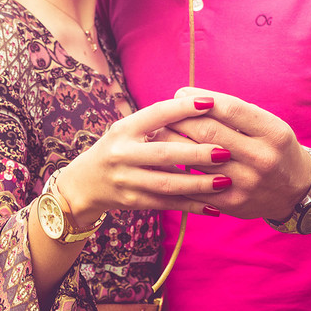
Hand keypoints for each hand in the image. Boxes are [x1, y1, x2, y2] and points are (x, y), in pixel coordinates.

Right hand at [56, 95, 233, 221]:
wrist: (85, 183)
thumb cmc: (119, 148)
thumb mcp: (129, 129)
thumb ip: (158, 121)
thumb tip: (203, 107)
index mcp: (124, 129)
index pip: (157, 114)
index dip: (183, 108)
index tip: (211, 102)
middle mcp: (122, 154)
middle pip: (164, 154)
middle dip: (197, 154)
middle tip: (226, 151)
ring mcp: (126, 180)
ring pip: (167, 184)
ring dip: (199, 184)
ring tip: (226, 181)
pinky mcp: (133, 201)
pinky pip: (167, 204)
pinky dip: (192, 206)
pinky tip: (214, 207)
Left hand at [160, 87, 310, 220]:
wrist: (296, 191)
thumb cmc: (273, 147)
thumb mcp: (267, 124)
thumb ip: (233, 112)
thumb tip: (186, 97)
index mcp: (273, 132)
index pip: (229, 108)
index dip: (200, 99)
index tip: (180, 93)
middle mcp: (262, 158)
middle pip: (208, 132)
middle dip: (180, 119)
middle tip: (164, 114)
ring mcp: (248, 182)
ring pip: (197, 158)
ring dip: (172, 144)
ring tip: (159, 134)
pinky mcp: (233, 202)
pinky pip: (197, 184)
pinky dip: (178, 170)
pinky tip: (167, 161)